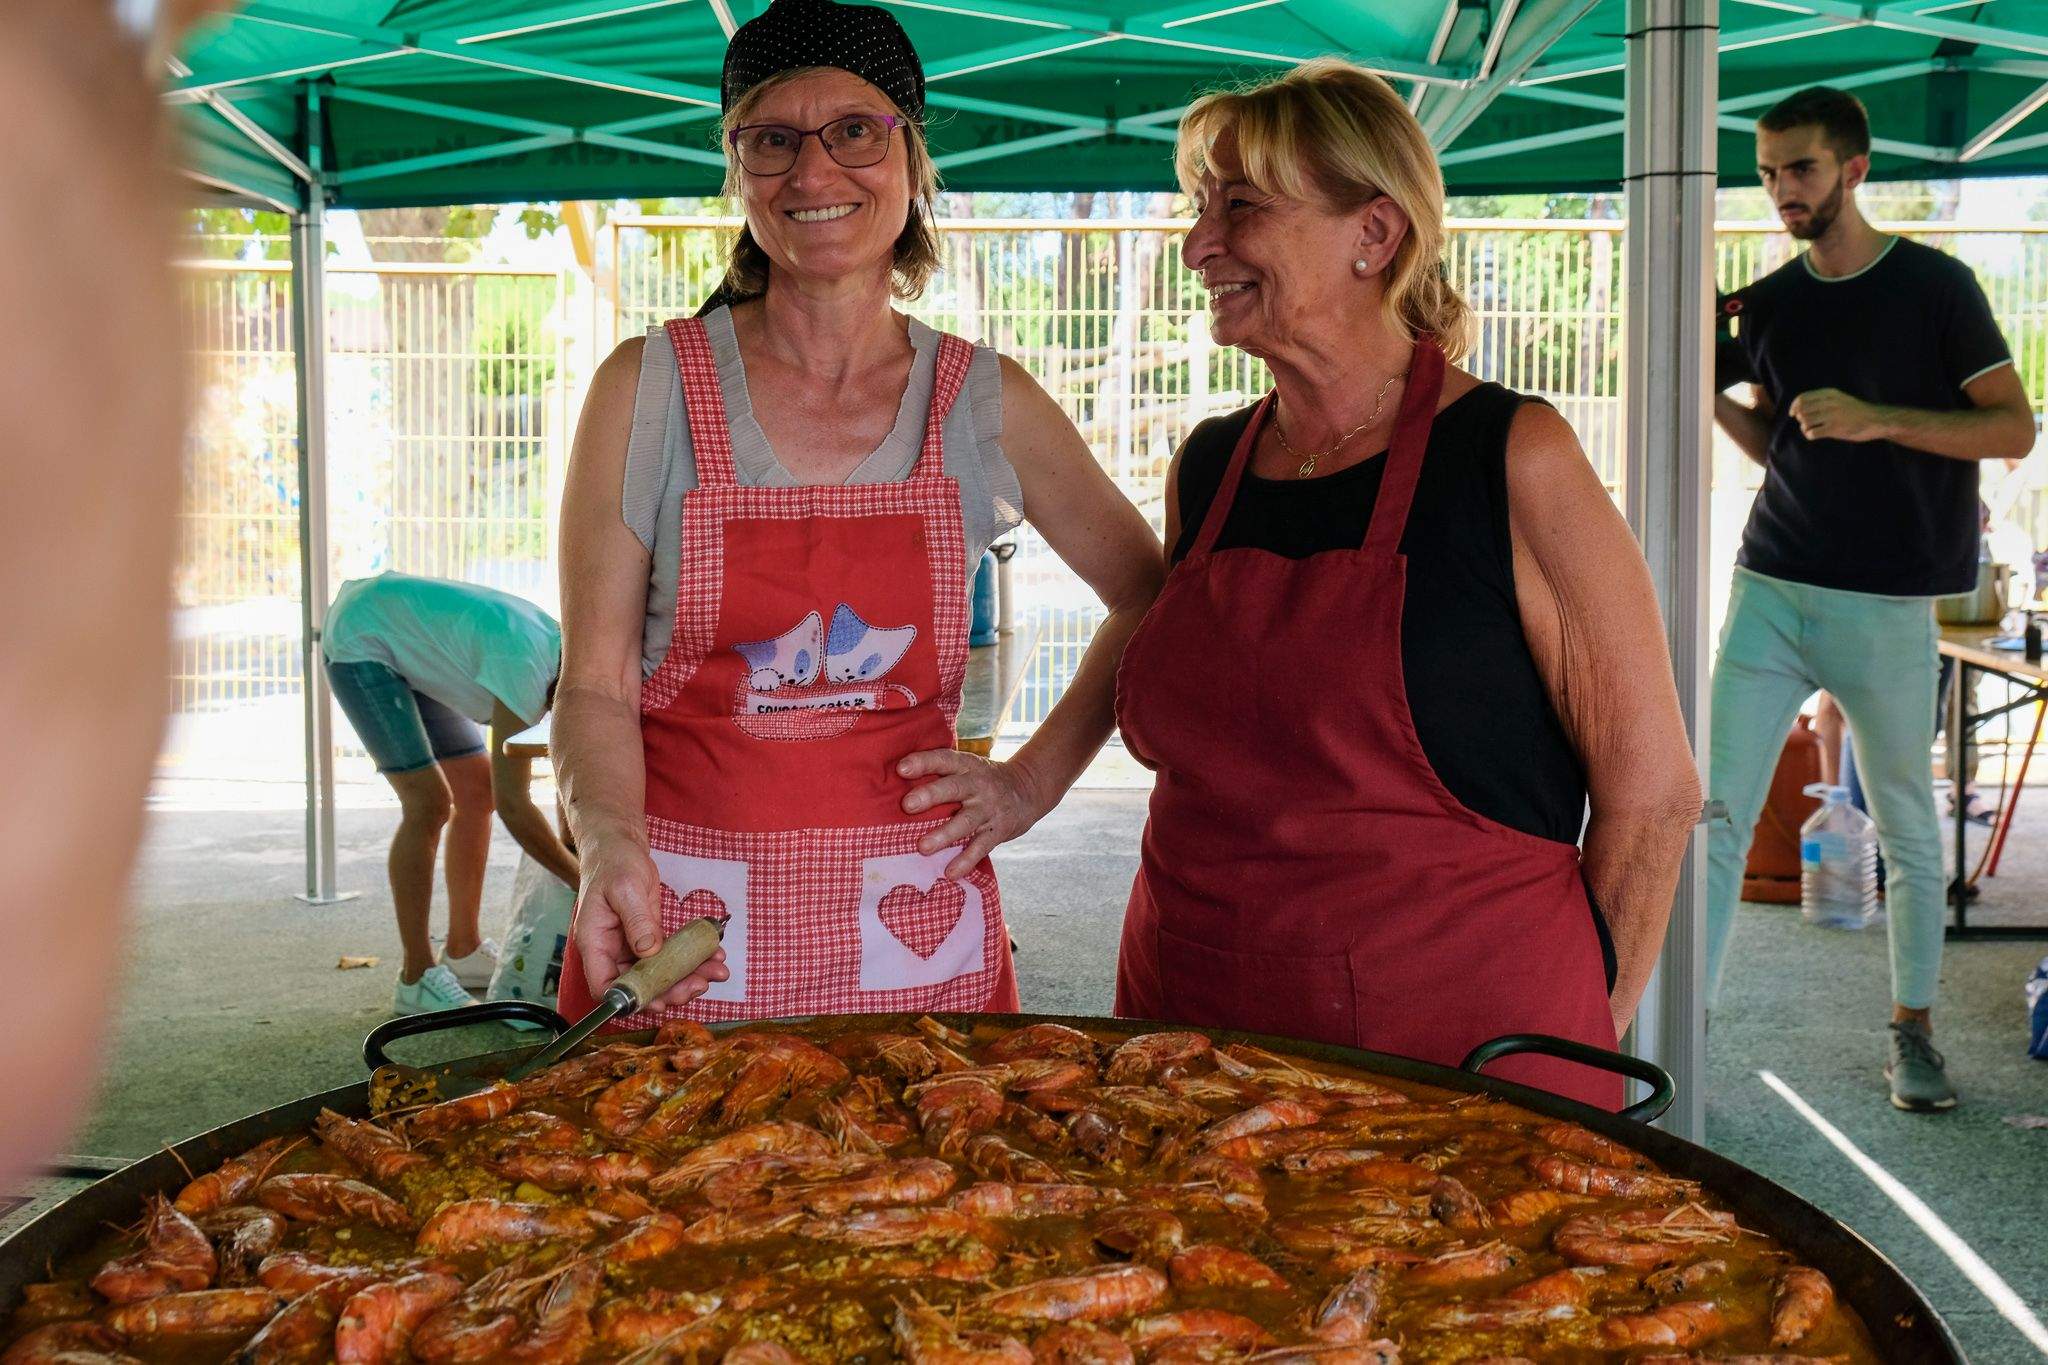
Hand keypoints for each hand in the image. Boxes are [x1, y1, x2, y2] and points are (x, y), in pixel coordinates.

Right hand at [572, 835, 730, 1009]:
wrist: (619, 846)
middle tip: (699, 985)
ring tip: (716, 972)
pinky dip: (690, 960)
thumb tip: (648, 950)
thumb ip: (636, 920)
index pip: (604, 985)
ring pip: (657, 974)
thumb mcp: (625, 888)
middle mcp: (611, 950)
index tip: (658, 1001)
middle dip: (670, 989)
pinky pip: (669, 956)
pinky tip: (712, 956)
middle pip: (637, 985)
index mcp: (595, 942)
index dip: (630, 999)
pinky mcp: (648, 937)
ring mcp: (630, 946)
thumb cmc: (614, 862)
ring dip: (686, 977)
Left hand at [897, 750, 1054, 878]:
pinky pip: (981, 847)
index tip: (902, 769)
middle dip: (931, 795)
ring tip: (923, 847)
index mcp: (966, 766)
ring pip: (965, 821)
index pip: (944, 759)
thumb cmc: (983, 781)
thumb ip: (941, 775)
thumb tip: (893, 787)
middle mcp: (978, 785)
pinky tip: (950, 873)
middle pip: (953, 788)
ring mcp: (989, 809)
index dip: (923, 762)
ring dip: (944, 834)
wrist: (1027, 790)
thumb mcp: (967, 768)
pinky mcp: (998, 830)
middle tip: (908, 805)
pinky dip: (966, 861)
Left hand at [1788, 388, 1886, 443]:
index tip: (1793, 414)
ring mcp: (1832, 416)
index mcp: (1830, 394)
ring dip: (1805, 427)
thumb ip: (1823, 400)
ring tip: (1812, 429)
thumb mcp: (1840, 398)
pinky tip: (1815, 435)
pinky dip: (1809, 435)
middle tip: (1807, 423)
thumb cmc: (1855, 410)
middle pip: (1802, 411)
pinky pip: (1812, 433)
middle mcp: (1830, 403)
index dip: (1794, 407)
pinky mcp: (1835, 429)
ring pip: (1805, 422)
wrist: (1876, 419)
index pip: (1803, 398)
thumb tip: (1798, 407)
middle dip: (1800, 418)